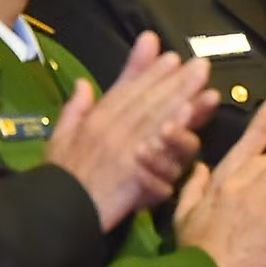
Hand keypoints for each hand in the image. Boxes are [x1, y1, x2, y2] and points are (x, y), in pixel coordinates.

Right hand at [48, 32, 215, 229]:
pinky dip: (174, 135)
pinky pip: (158, 152)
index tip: (172, 57)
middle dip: (178, 82)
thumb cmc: (60, 176)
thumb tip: (82, 83)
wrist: (58, 209)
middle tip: (202, 66)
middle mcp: (111, 129)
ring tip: (207, 91)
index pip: (127, 90)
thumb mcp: (60, 137)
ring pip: (158, 121)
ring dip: (184, 103)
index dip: (150, 72)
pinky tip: (190, 120)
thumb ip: (75, 108)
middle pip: (150, 101)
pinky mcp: (133, 173)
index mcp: (96, 119)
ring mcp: (124, 150)